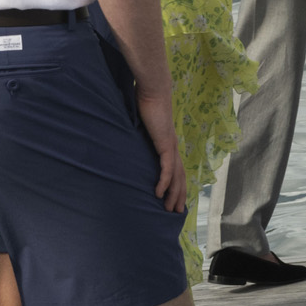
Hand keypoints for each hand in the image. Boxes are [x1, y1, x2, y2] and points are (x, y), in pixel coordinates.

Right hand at [136, 89, 187, 212]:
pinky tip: (159, 193)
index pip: (176, 171)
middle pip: (180, 178)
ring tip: (169, 209)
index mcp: (168, 145)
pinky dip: (164, 181)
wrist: (152, 92)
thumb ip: (137, 138)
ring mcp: (171, 146)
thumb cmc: (145, 105)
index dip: (176, 186)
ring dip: (173, 194)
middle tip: (174, 213)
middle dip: (178, 196)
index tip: (173, 201)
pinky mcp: (165, 144)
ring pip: (177, 176)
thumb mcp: (139, 128)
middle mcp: (173, 148)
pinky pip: (167, 167)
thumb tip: (125, 145)